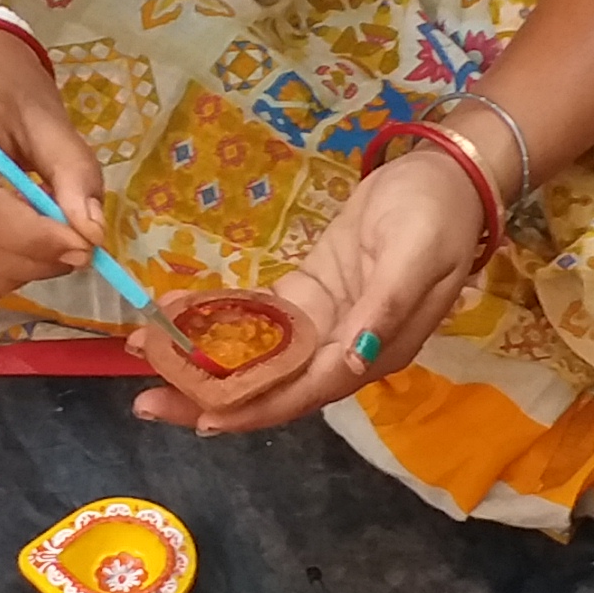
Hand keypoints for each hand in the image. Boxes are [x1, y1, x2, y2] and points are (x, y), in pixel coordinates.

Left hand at [133, 147, 488, 435]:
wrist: (447, 173)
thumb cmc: (438, 213)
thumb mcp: (416, 257)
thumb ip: (383, 310)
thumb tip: (352, 361)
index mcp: (374, 350)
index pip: (306, 391)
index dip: (256, 408)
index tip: (203, 419)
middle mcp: (344, 348)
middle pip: (272, 385)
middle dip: (209, 396)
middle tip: (147, 402)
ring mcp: (325, 323)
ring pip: (258, 357)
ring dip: (205, 360)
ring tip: (146, 357)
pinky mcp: (312, 295)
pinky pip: (259, 318)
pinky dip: (219, 319)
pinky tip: (177, 314)